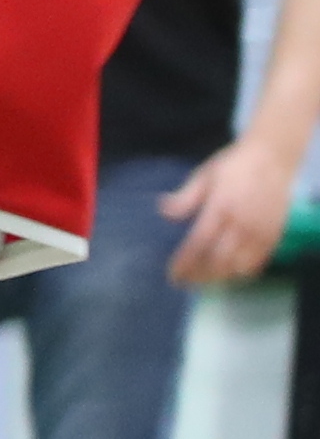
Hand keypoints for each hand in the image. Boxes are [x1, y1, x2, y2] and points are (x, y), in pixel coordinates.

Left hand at [163, 133, 303, 285]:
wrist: (273, 158)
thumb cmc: (233, 165)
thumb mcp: (204, 175)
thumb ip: (185, 197)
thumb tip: (163, 211)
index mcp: (220, 208)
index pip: (198, 244)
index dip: (185, 263)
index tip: (173, 275)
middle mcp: (241, 224)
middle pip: (218, 261)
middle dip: (200, 275)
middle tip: (186, 281)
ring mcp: (260, 232)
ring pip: (239, 266)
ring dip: (219, 276)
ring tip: (204, 279)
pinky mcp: (274, 235)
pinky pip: (258, 262)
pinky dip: (242, 272)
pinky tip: (229, 272)